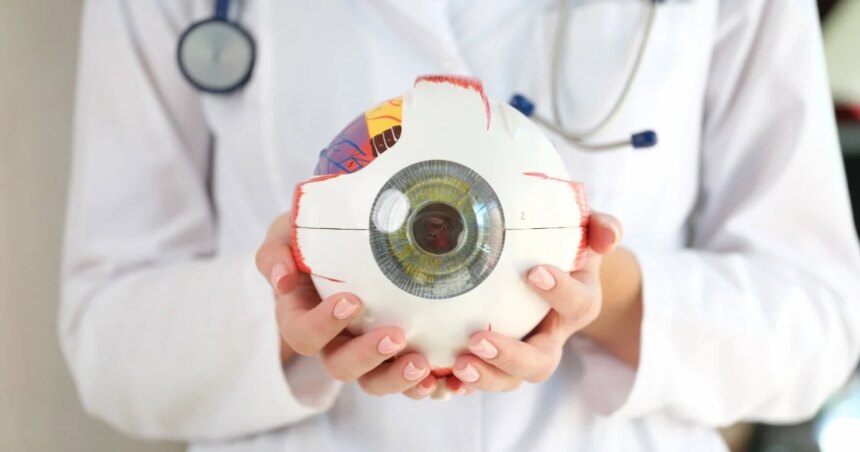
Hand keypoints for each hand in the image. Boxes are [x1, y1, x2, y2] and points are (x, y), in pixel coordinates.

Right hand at [255, 212, 439, 398]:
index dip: (325, 325)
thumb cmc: (308, 239)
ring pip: (373, 381)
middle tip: (395, 336)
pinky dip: (421, 385)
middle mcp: (331, 342)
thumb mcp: (284, 236)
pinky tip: (441, 379)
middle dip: (367, 356)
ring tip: (421, 363)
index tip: (351, 300)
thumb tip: (283, 278)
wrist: (341, 240)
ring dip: (396, 377)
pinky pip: (404, 380)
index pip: (304, 334)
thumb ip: (276, 254)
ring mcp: (362, 351)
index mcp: (301, 319)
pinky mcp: (392, 354)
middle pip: (341, 367)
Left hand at [449, 212, 625, 392]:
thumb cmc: (565, 245)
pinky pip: (482, 380)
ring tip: (458, 363)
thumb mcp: (585, 231)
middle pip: (540, 362)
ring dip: (485, 376)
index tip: (535, 272)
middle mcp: (552, 336)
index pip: (579, 305)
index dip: (561, 293)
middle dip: (510, 356)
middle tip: (478, 339)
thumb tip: (609, 236)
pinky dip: (463, 385)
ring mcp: (523, 351)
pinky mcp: (496, 359)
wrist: (551, 268)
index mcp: (578, 304)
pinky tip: (442, 379)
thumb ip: (600, 227)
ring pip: (510, 379)